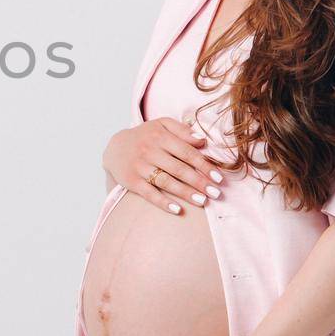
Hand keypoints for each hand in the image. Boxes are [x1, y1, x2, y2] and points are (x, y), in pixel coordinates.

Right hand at [102, 118, 225, 214]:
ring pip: (166, 182)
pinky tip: (177, 209)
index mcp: (160, 136)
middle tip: (216, 193)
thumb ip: (182, 130)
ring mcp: (140, 167)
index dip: (204, 165)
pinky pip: (149, 193)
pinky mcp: (131, 181)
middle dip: (199, 182)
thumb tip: (203, 141)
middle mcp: (149, 151)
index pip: (187, 152)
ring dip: (186, 193)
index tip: (219, 178)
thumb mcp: (162, 125)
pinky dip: (163, 202)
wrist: (115, 147)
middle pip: (179, 169)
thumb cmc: (145, 137)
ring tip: (202, 201)